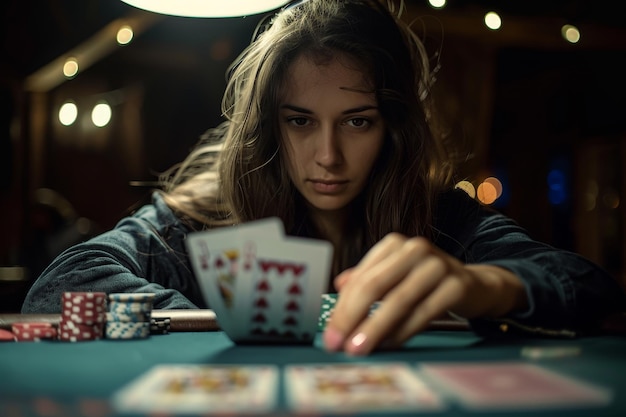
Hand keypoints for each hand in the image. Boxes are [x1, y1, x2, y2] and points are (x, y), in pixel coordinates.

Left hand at [323, 233, 527, 354]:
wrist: (476, 286)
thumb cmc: (427, 284)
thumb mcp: (396, 277)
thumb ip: (368, 280)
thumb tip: (337, 286)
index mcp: (394, 245)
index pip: (361, 278)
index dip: (342, 307)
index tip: (329, 334)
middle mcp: (415, 249)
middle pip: (375, 286)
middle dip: (351, 317)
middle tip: (337, 343)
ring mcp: (437, 265)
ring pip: (397, 301)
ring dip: (374, 328)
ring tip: (358, 348)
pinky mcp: (456, 285)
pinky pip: (423, 313)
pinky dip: (403, 331)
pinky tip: (389, 344)